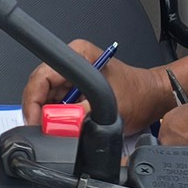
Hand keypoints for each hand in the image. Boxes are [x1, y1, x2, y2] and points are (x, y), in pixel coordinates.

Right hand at [19, 39, 175, 135]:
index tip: (35, 122)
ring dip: (50, 117)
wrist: (154, 99)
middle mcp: (72, 62)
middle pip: (40, 89)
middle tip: (47, 131)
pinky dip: (58, 118)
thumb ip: (78, 116)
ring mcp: (74, 76)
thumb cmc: (139, 95)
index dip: (33, 102)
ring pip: (46, 100)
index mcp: (78, 55)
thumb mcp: (107, 107)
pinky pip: (57, 106)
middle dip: (40, 113)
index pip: (40, 77)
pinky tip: (67, 126)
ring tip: (62, 129)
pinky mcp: (76, 89)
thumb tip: (55, 126)